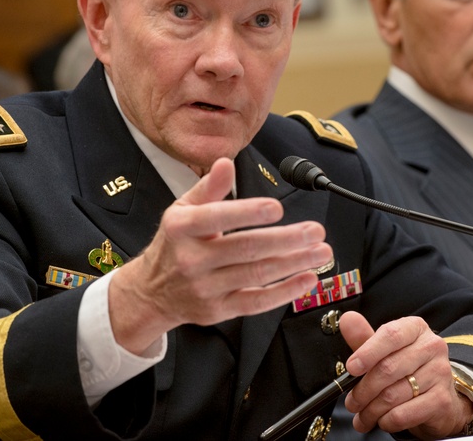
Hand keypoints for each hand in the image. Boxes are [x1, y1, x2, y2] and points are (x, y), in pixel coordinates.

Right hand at [108, 157, 332, 353]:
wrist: (152, 292)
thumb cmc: (175, 243)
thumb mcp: (182, 210)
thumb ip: (209, 188)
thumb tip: (225, 162)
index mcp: (182, 228)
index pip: (216, 218)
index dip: (248, 213)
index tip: (277, 207)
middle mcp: (191, 259)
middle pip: (245, 249)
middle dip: (286, 239)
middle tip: (315, 230)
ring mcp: (205, 288)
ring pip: (256, 275)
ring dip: (294, 263)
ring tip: (321, 251)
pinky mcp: (218, 310)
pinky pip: (256, 302)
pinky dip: (285, 292)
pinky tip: (307, 279)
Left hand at [340, 311, 471, 439]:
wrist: (439, 399)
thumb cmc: (408, 370)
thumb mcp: (384, 351)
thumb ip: (364, 337)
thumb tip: (347, 320)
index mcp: (415, 328)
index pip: (391, 335)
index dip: (367, 352)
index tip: (351, 368)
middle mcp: (431, 346)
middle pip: (388, 368)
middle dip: (363, 390)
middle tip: (351, 403)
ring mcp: (440, 373)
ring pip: (393, 394)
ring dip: (371, 410)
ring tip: (362, 417)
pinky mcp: (442, 400)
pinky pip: (404, 414)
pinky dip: (387, 421)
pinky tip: (382, 421)